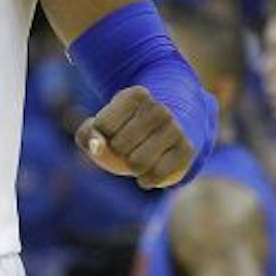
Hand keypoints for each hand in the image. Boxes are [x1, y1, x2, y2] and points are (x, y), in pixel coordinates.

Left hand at [77, 85, 195, 188]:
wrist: (166, 136)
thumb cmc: (124, 131)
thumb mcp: (101, 128)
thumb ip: (88, 135)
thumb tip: (97, 146)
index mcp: (135, 95)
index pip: (103, 126)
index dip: (103, 136)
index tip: (115, 130)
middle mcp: (159, 108)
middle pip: (118, 146)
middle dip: (117, 153)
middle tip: (128, 147)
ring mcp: (175, 128)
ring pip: (137, 163)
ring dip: (131, 168)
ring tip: (138, 157)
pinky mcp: (187, 149)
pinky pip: (157, 175)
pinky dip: (146, 180)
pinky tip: (148, 173)